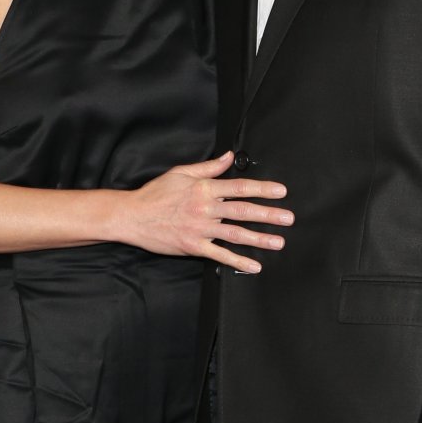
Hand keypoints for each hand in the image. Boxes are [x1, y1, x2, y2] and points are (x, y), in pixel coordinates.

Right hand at [127, 151, 292, 272]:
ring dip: (259, 238)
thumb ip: (209, 167)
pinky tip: (254, 265)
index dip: (263, 189)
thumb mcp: (182, 172)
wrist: (133, 216)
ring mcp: (200, 229)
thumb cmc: (156, 193)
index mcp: (204, 188)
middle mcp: (205, 208)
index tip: (281, 192)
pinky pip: (219, 254)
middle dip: (269, 214)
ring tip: (279, 241)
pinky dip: (238, 261)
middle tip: (289, 218)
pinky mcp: (193, 246)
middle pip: (243, 211)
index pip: (240, 187)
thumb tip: (229, 157)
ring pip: (235, 233)